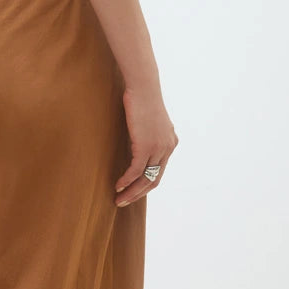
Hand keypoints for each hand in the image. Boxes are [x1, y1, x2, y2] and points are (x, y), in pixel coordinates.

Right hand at [115, 84, 177, 206]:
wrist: (143, 87)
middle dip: (139, 193)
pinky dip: (126, 181)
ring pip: (146, 178)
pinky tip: (118, 186)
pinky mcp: (146, 146)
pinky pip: (136, 170)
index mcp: (170, 142)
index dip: (146, 183)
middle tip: (125, 201)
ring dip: (132, 192)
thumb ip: (147, 134)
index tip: (133, 191)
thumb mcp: (148, 120)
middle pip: (155, 179)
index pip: (160, 170)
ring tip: (119, 199)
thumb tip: (136, 141)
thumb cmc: (141, 99)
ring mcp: (159, 148)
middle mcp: (168, 148)